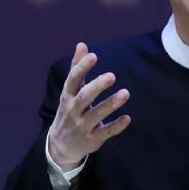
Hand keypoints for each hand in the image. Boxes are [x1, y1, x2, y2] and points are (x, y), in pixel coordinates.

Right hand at [48, 42, 130, 170]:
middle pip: (85, 97)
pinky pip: (106, 132)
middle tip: (112, 76)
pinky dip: (116, 126)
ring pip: (97, 114)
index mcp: (68, 96)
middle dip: (97, 86)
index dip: (82, 67)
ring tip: (125, 93)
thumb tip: (82, 45)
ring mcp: (83, 125)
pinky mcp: (93, 138)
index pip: (73, 80)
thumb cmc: (70, 110)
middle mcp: (74, 110)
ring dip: (111, 104)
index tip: (93, 56)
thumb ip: (77, 68)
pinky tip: (127, 118)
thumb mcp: (70, 91)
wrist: (61, 144)